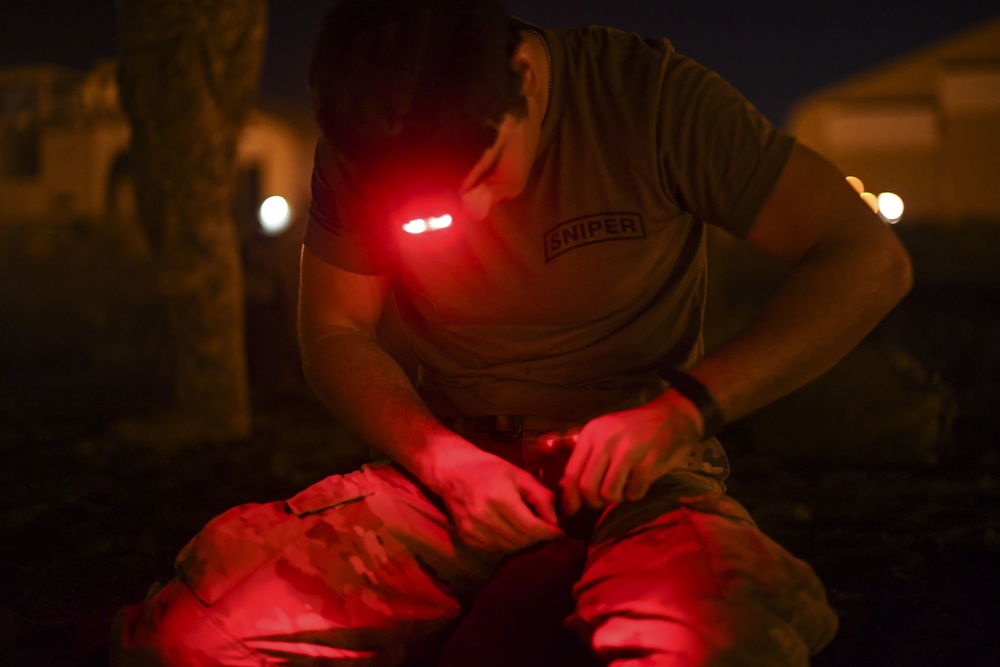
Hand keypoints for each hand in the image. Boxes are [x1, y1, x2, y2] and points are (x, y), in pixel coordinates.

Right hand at [427, 444, 564, 551]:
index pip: (531, 527)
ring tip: (530, 530)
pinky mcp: (467, 537)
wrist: (452, 471)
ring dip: (524, 542)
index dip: (549, 532)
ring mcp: (473, 529)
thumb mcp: (519, 474)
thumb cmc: (489, 469)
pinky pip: (495, 549)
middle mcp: (484, 516)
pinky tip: (511, 531)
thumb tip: (556, 520)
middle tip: (546, 530)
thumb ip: (541, 496)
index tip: (560, 531)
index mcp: (499, 497)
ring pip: (510, 547)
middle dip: (539, 537)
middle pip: (522, 540)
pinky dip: (508, 544)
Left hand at [560, 390, 703, 515]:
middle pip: (587, 487)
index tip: (571, 510)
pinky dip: (635, 494)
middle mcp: (606, 441)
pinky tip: (638, 483)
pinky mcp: (649, 461)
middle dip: (592, 502)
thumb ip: (586, 456)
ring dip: (615, 498)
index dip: (569, 498)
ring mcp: (628, 451)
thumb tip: (565, 488)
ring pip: (608, 493)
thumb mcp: (604, 432)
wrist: (672, 416)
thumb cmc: (634, 428)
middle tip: (601, 501)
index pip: (571, 473)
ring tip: (622, 489)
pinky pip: (633, 493)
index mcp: (591, 433)